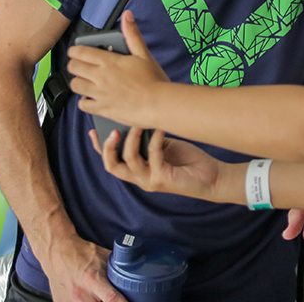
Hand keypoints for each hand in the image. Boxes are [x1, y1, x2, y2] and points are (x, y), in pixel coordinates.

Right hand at [41, 235, 124, 301]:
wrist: (56, 252)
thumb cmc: (81, 253)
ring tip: (97, 296)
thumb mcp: (104, 257)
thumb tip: (134, 275)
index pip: (113, 299)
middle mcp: (81, 294)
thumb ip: (118, 270)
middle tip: (111, 297)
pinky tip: (86, 297)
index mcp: (93, 279)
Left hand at [70, 11, 169, 127]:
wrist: (159, 104)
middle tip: (79, 66)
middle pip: (74, 68)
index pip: (81, 52)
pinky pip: (83, 105)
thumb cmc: (154, 80)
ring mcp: (100, 94)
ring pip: (75, 86)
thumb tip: (127, 15)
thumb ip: (132, 35)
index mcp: (110, 61)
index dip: (74, 51)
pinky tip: (91, 99)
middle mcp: (101, 76)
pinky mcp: (102, 109)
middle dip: (73, 65)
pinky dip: (84, 101)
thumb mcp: (144, 54)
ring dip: (78, 83)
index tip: (74, 52)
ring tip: (85, 82)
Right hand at [94, 126, 223, 201]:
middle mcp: (140, 178)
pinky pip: (153, 157)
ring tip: (137, 124)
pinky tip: (160, 129)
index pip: (110, 161)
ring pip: (130, 161)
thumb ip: (146, 141)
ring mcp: (150, 181)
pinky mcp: (163, 179)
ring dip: (131, 140)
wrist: (211, 177)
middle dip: (108, 148)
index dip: (99, 148)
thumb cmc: (187, 161)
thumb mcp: (162, 147)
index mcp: (137, 170)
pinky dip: (154, 140)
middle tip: (113, 130)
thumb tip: (134, 121)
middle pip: (112, 166)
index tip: (92, 131)